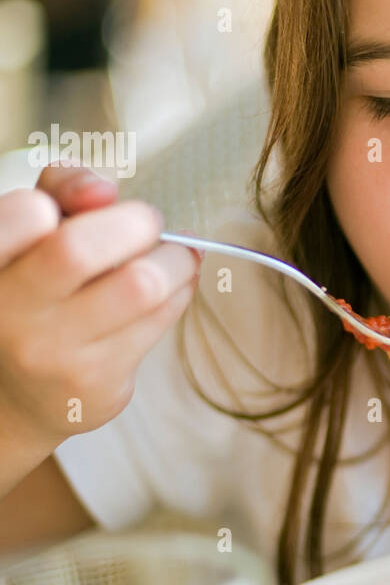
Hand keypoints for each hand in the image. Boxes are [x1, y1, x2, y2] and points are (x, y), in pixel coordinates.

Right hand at [0, 163, 200, 454]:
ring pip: (141, 286)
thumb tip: (103, 191)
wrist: (19, 393)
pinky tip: (168, 290)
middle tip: (148, 223)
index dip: (55, 202)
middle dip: (134, 223)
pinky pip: (160, 319)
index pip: (24, 217)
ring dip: (175, 259)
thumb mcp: (30, 232)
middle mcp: (7, 312)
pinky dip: (178, 292)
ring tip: (172, 256)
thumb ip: (61, 191)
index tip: (86, 206)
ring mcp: (50, 353)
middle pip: (78, 250)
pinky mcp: (95, 383)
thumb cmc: (34, 290)